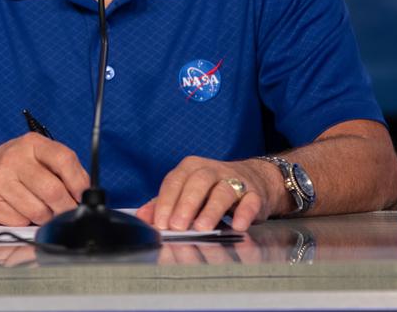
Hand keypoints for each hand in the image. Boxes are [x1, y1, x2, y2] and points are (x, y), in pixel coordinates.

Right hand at [0, 133, 89, 225]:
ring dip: (46, 217)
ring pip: (38, 211)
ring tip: (39, 209)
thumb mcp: (35, 156)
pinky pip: (20, 222)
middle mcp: (13, 159)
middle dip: (65, 208)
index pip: (64, 159)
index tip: (84, 196)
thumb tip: (85, 193)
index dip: (79, 182)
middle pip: (53, 191)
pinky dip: (25, 222)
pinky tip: (19, 211)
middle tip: (67, 212)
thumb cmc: (11, 166)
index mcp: (31, 144)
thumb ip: (61, 169)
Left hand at [137, 156, 278, 231]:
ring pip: (223, 191)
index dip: (166, 202)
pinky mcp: (255, 194)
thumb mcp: (186, 192)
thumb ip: (163, 203)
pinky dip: (244, 213)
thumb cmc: (212, 189)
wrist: (254, 180)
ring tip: (202, 228)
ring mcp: (235, 181)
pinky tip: (238, 225)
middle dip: (186, 204)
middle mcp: (213, 170)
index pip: (175, 181)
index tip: (160, 223)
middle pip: (198, 182)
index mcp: (191, 168)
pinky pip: (250, 201)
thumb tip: (142, 217)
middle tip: (177, 226)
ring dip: (211, 210)